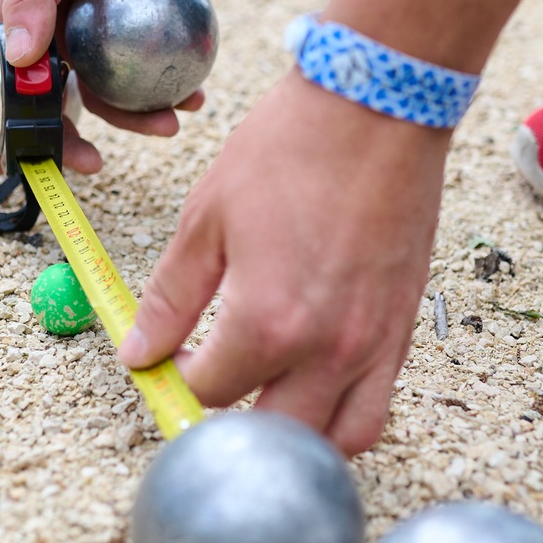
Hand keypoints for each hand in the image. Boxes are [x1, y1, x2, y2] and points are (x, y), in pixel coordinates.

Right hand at [0, 0, 211, 174]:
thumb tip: (16, 61)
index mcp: (12, 18)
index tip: (2, 162)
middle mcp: (48, 37)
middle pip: (44, 108)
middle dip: (63, 145)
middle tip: (92, 165)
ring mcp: (94, 43)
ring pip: (103, 101)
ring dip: (132, 124)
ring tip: (167, 128)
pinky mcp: (137, 42)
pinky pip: (146, 83)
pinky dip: (168, 98)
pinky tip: (193, 102)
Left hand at [121, 73, 449, 454]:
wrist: (379, 103)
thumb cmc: (291, 148)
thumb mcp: (206, 219)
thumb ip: (170, 297)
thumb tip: (137, 351)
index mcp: (268, 321)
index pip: (209, 391)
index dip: (176, 378)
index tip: (168, 358)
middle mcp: (328, 348)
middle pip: (270, 434)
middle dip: (231, 426)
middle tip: (209, 390)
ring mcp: (375, 344)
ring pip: (337, 439)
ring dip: (295, 438)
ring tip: (264, 404)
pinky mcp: (405, 329)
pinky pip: (378, 404)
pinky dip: (343, 412)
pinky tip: (312, 380)